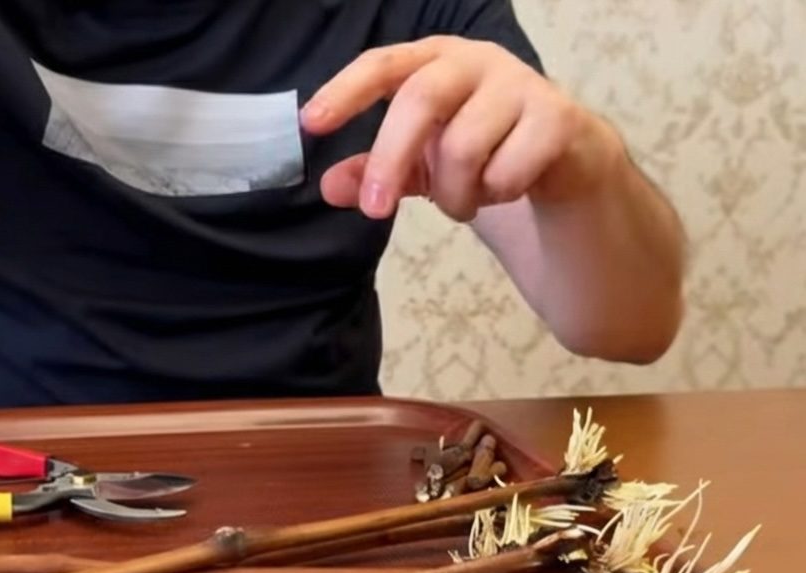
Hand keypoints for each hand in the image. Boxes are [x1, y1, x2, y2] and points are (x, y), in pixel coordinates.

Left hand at [301, 36, 624, 221]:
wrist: (562, 159)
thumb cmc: (481, 147)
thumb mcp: (418, 164)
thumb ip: (374, 172)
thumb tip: (329, 187)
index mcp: (434, 60)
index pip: (384, 64)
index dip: (346, 91)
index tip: (311, 123)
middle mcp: (476, 61)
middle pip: (421, 100)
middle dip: (391, 160)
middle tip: (375, 211)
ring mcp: (521, 84)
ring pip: (464, 147)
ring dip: (455, 194)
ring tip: (465, 201)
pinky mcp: (557, 117)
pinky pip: (507, 170)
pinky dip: (496, 194)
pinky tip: (505, 189)